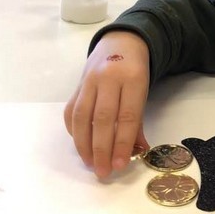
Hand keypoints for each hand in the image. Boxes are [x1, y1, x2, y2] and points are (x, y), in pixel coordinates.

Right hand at [63, 31, 150, 177]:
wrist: (120, 42)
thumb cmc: (134, 72)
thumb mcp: (143, 91)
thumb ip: (138, 122)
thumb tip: (137, 151)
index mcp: (132, 78)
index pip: (127, 115)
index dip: (123, 143)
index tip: (120, 165)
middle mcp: (109, 77)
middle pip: (102, 118)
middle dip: (102, 149)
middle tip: (103, 171)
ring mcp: (89, 79)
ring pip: (82, 115)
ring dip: (84, 144)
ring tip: (90, 163)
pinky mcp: (76, 84)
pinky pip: (71, 110)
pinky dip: (74, 131)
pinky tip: (80, 145)